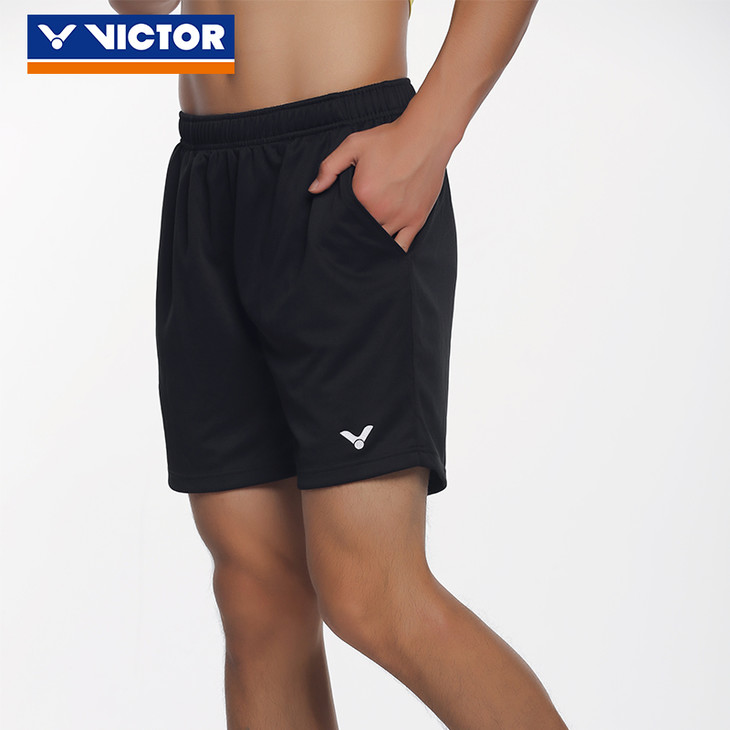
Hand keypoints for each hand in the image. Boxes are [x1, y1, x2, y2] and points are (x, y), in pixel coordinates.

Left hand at [307, 117, 447, 252]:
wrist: (425, 137)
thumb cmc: (390, 139)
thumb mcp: (353, 145)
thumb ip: (329, 167)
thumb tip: (313, 189)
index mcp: (363, 196)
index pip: (345, 221)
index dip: (341, 225)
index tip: (340, 226)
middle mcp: (381, 211)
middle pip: (362, 234)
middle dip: (356, 236)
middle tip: (351, 236)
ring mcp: (400, 218)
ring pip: (381, 243)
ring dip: (372, 245)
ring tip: (366, 243)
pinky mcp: (417, 219)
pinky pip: (403, 246)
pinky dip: (393, 251)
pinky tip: (386, 250)